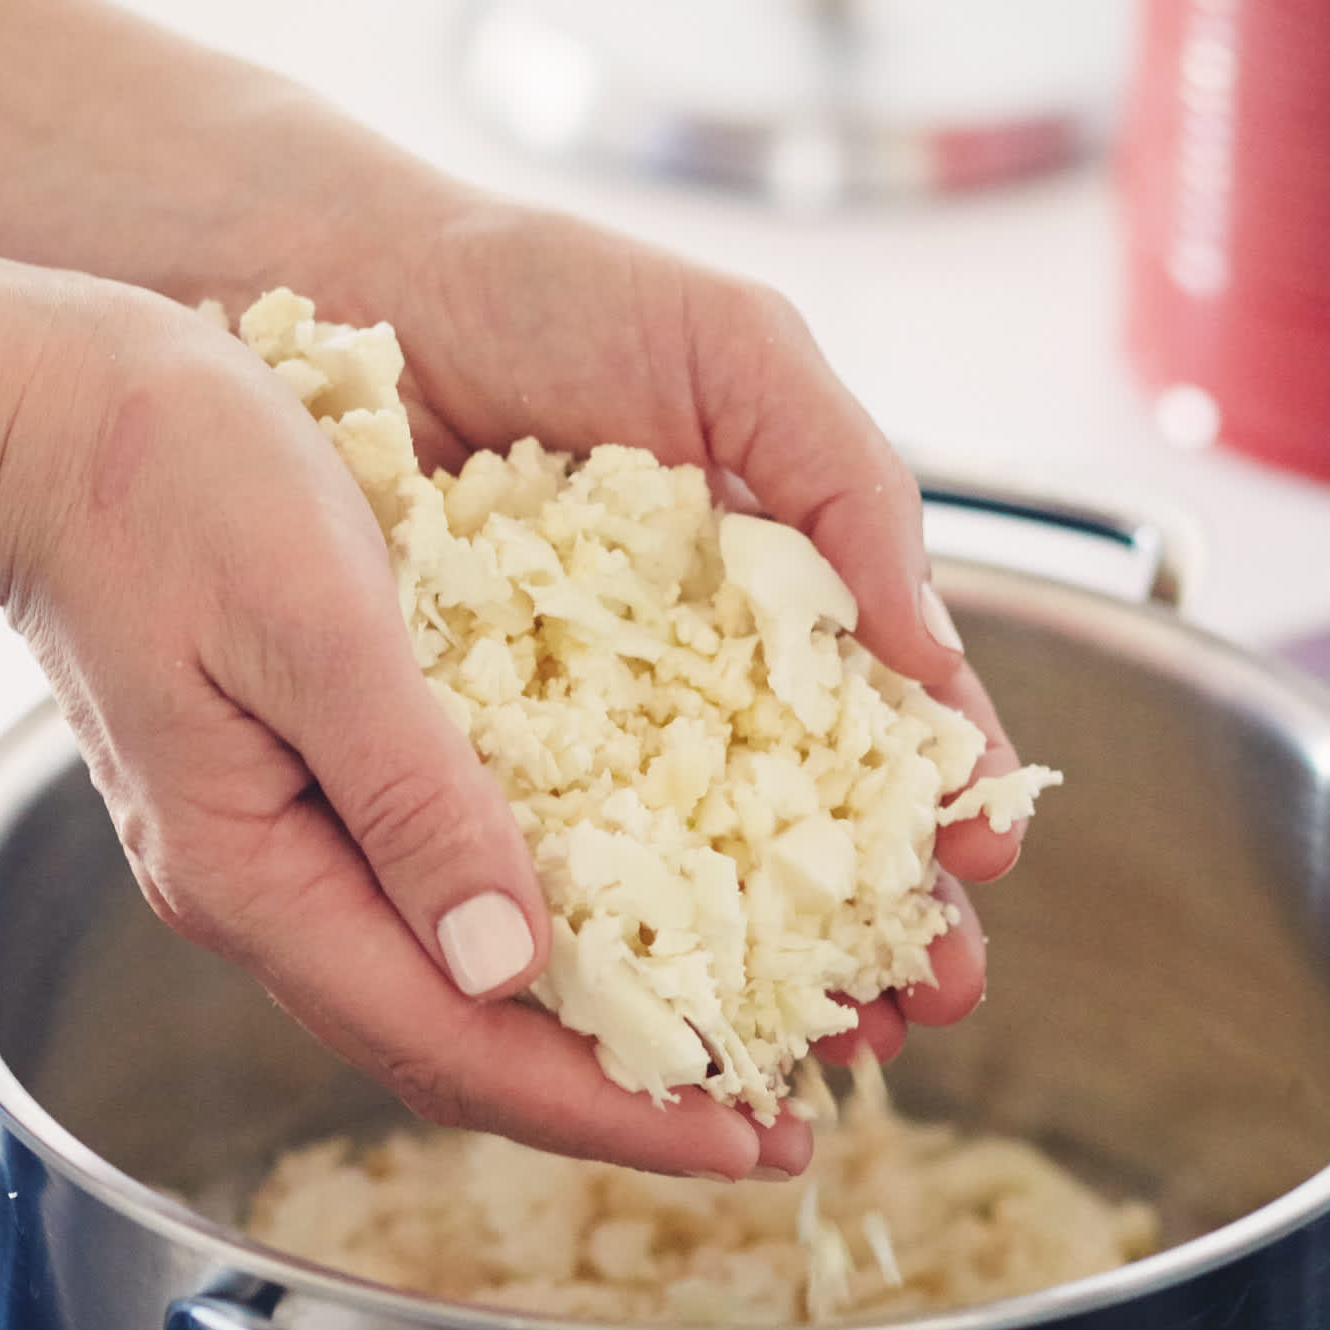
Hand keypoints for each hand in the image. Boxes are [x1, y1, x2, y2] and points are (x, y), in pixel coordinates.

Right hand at [0, 211, 1031, 1181]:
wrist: (27, 406)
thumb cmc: (160, 478)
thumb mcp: (315, 628)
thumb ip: (410, 799)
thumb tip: (505, 965)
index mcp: (255, 875)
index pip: (455, 1049)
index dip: (613, 1111)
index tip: (751, 1140)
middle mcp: (257, 892)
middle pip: (454, 1049)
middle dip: (618, 1098)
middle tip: (773, 1118)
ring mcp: (262, 848)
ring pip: (441, 987)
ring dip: (581, 1027)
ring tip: (720, 1036)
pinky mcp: (279, 790)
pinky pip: (423, 903)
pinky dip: (528, 934)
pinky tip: (610, 915)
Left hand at [374, 201, 1034, 1075]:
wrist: (347, 283)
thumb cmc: (546, 294)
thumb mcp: (734, 355)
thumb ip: (847, 484)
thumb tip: (933, 657)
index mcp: (770, 582)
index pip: (883, 719)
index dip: (940, 803)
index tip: (982, 875)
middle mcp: (681, 668)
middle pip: (801, 829)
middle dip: (869, 927)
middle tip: (922, 1010)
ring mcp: (573, 715)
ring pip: (683, 873)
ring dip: (757, 968)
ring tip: (817, 1047)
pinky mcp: (461, 742)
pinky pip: (539, 857)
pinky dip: (599, 937)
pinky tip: (645, 1004)